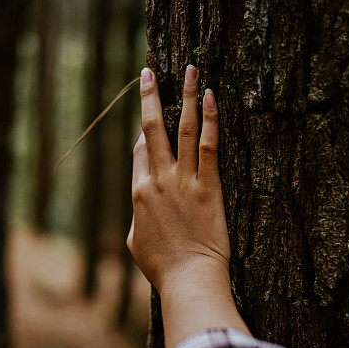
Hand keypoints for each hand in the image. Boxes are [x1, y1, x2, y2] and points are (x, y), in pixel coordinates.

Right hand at [127, 66, 229, 293]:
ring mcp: (185, 181)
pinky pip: (208, 145)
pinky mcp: (209, 187)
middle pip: (152, 129)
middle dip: (150, 97)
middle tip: (151, 72)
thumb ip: (137, 218)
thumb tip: (140, 210)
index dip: (143, 128)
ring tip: (190, 69)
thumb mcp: (136, 242)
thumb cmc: (163, 267)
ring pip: (182, 128)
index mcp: (139, 193)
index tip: (148, 112)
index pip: (140, 150)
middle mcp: (159, 180)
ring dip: (185, 96)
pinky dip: (209, 119)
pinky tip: (211, 97)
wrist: (188, 278)